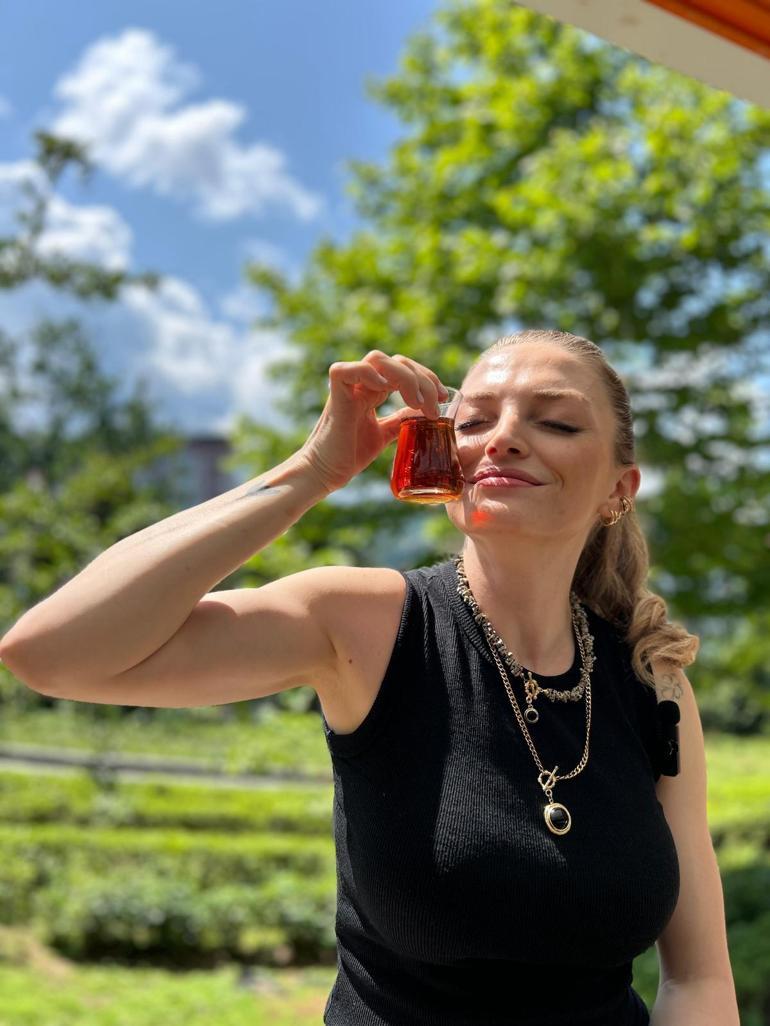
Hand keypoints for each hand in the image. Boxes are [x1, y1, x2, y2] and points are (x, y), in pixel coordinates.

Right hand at [298, 350, 448, 493]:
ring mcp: (348, 388)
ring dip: (405, 377)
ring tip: (416, 402)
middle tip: (435, 405)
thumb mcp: (384, 435)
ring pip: (378, 359)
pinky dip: (370, 374)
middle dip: (423, 378)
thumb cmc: (349, 456)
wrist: (324, 474)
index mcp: (372, 391)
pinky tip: (387, 390)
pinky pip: (348, 370)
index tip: (444, 398)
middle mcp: (360, 385)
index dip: (427, 378)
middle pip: (396, 361)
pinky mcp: (335, 397)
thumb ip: (400, 421)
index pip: (404, 369)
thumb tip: (423, 413)